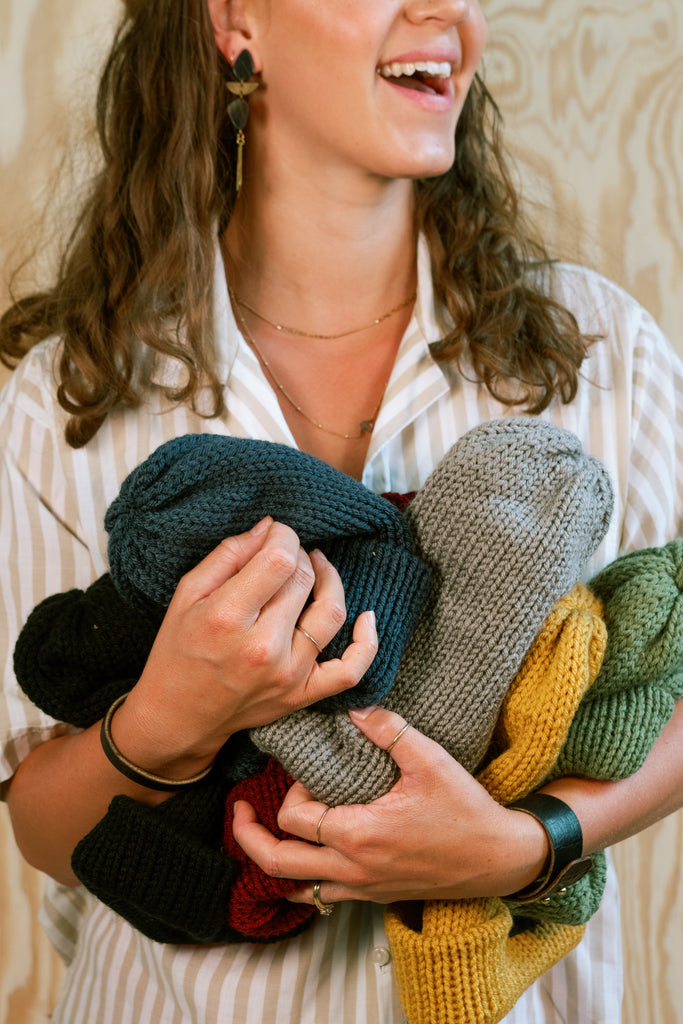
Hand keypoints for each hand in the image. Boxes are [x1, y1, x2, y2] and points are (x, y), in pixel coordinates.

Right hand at [113, 517, 377, 774]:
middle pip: (304, 580)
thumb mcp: (186, 595)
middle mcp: (263, 647)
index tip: (276, 535)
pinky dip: (366, 642)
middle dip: (299, 555)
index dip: (284, 536)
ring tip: (316, 567)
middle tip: (285, 553)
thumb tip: (268, 528)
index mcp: (227, 617)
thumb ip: (228, 555)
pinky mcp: (302, 694)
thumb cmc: (178, 651)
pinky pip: (350, 669)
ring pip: (331, 612)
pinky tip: (366, 617)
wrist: (178, 717)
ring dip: (329, 580)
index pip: (280, 559)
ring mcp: (288, 674)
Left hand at [232, 706, 549, 905]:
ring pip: (294, 887)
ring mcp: (361, 888)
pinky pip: (320, 897)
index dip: (291, 792)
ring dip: (271, 861)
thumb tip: (354, 708)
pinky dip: (300, 880)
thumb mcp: (430, 760)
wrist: (499, 858)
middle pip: (276, 864)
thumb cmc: (465, 810)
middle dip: (249, 835)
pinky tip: (304, 857)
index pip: (293, 819)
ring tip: (263, 833)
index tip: (310, 775)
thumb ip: (389, 730)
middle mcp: (352, 868)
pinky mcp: (373, 896)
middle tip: (240, 810)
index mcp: (359, 834)